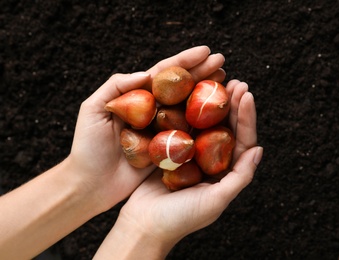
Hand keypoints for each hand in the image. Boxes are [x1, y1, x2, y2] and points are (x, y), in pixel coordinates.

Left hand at [68, 46, 225, 211]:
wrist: (90, 184)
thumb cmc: (86, 147)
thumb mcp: (93, 110)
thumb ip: (116, 87)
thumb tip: (147, 73)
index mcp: (137, 97)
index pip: (164, 74)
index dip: (185, 61)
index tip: (205, 52)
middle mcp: (153, 111)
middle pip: (182, 87)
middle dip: (203, 73)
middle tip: (223, 63)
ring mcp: (162, 130)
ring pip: (189, 108)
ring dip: (208, 94)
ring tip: (227, 83)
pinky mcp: (168, 150)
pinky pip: (189, 134)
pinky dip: (205, 124)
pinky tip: (220, 116)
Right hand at [116, 80, 262, 253]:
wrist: (143, 225)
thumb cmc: (180, 219)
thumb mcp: (215, 201)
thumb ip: (239, 177)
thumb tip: (259, 149)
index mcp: (225, 172)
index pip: (242, 141)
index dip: (246, 118)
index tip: (246, 95)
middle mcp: (210, 161)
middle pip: (226, 128)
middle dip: (232, 105)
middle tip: (236, 82)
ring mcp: (190, 154)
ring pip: (205, 124)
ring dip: (212, 103)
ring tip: (218, 82)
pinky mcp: (171, 151)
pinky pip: (182, 127)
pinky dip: (187, 110)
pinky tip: (189, 94)